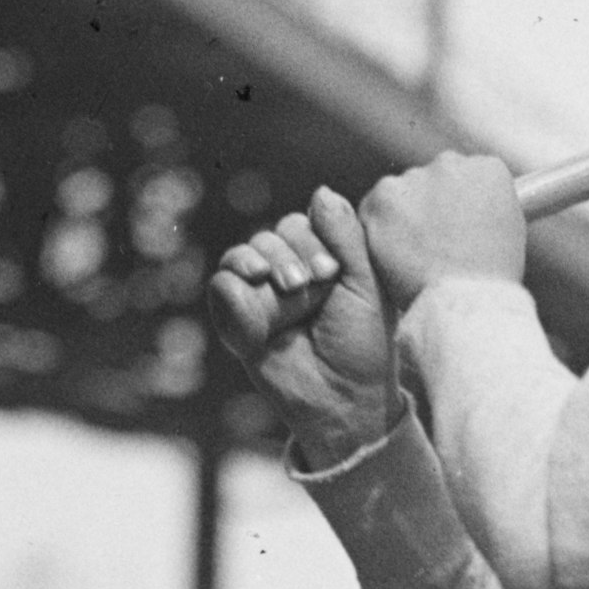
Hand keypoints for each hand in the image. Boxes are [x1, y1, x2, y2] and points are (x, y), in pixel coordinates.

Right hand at [206, 187, 395, 450]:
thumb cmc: (362, 344)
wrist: (343, 397)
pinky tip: (259, 308)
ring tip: (287, 293)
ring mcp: (261, 296)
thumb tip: (320, 191)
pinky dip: (238, 291)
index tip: (331, 275)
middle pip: (274, 233)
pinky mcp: (238, 319)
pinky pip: (223, 284)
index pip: (304, 223)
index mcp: (322, 261)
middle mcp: (289, 273)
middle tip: (309, 287)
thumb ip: (346, 235)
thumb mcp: (366, 283)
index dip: (313, 242)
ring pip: (246, 253)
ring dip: (265, 266)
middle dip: (292, 255)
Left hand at [360, 148, 529, 310]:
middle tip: (432, 246)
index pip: (467, 174)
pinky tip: (392, 254)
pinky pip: (374, 207)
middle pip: (433, 178)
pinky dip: (378, 228)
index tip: (454, 228)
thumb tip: (474, 205)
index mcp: (489, 170)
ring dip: (402, 216)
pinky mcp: (385, 198)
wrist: (464, 302)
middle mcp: (452, 164)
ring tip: (413, 256)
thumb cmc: (489, 281)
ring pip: (401, 191)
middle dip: (430, 206)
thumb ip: (487, 207)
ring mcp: (416, 179)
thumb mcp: (508, 234)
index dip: (458, 205)